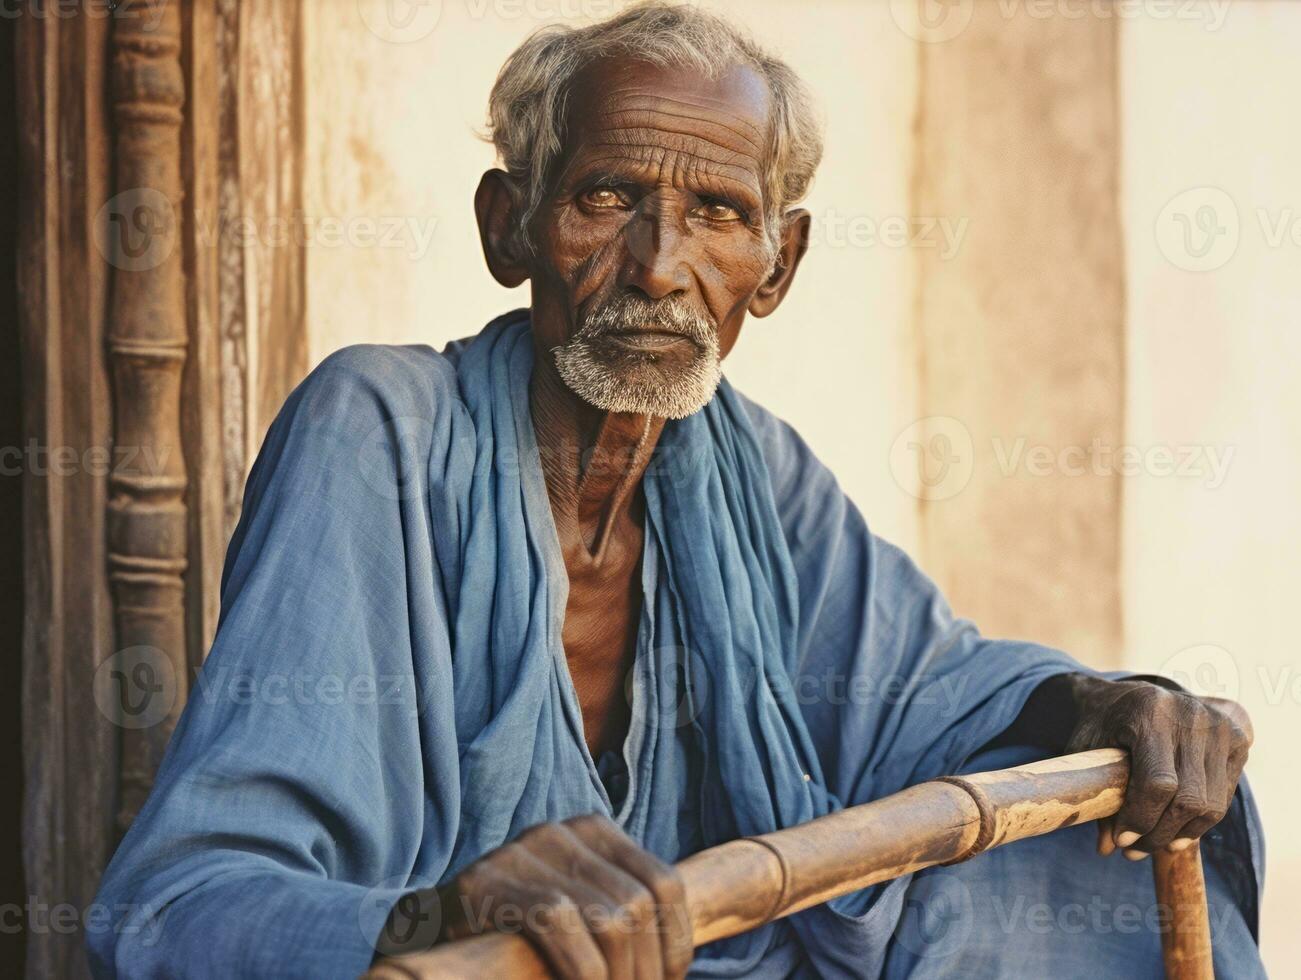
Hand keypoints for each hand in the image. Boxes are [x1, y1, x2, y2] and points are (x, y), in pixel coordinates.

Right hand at [392, 813, 692, 979]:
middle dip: (648, 970)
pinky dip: (583, 970)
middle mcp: (563, 830)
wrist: (427, 934)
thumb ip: (618, 919)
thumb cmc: (515, 934)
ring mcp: (524, 850)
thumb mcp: (578, 915)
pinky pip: (560, 921)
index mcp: (594, 831)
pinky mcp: (489, 881)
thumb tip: (674, 970)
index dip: (677, 943)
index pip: (664, 883)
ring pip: (608, 916)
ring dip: (620, 977)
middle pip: (638, 904)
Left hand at [1065, 677, 1252, 859]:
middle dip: (1159, 834)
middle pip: (1188, 799)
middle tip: (1134, 851)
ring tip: (1155, 845)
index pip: (1157, 783)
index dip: (1141, 818)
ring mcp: (1218, 727)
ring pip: (1211, 804)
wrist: (1132, 692)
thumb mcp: (1087, 749)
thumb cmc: (1102, 723)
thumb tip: (1106, 849)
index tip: (1122, 840)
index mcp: (1149, 712)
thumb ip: (1095, 793)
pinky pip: (1223, 797)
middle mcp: (1190, 716)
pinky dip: (1201, 820)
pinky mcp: (1235, 740)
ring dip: (1181, 834)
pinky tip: (1176, 829)